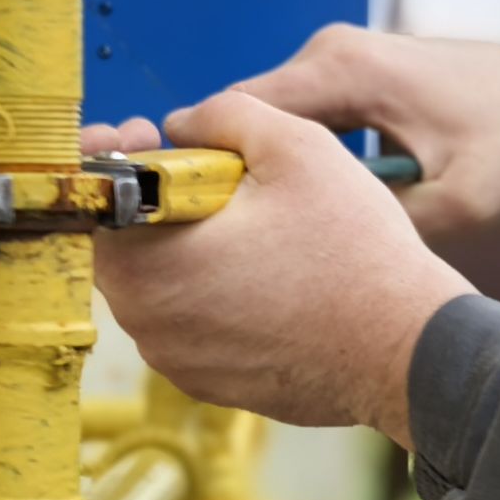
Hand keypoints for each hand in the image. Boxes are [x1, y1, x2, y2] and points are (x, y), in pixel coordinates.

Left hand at [85, 103, 472, 444]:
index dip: (111, 159)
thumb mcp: (295, 146)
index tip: (142, 137)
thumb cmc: (355, 253)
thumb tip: (184, 124)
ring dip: (188, 249)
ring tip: (250, 224)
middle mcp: (149, 325)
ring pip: (161, 287)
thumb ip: (224, 114)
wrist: (408, 351)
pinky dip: (214, 293)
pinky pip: (194, 324)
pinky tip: (269, 274)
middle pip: (125, 245)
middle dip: (155, 202)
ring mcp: (180, 362)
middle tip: (207, 173)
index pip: (91, 202)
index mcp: (149, 265)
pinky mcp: (214, 385)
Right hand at [221, 24, 499, 237]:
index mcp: (346, 70)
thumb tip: (317, 244)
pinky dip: (291, 157)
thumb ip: (387, 223)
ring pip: (270, 121)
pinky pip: (296, 118)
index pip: (240, 110)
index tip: (197, 219)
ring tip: (265, 228)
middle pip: (246, 116)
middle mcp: (331, 51)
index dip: (208, 163)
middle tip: (229, 238)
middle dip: (235, 172)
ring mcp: (337, 57)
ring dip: (264, 168)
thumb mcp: (459, 203)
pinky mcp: (347, 72)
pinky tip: (305, 204)